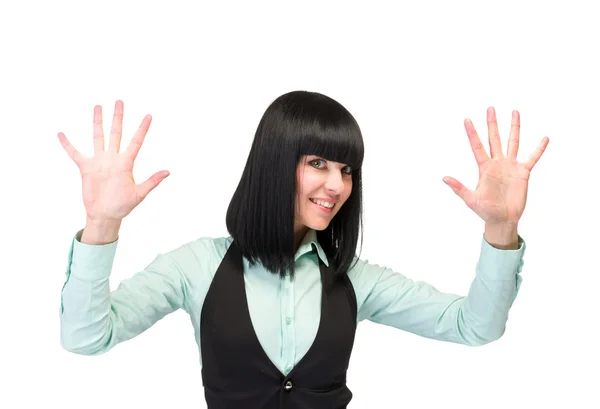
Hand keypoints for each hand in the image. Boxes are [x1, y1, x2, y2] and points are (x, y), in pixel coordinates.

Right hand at [58, 100, 169, 221]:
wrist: (105, 215)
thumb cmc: (123, 206)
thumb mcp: (139, 194)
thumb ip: (152, 181)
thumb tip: (168, 171)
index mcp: (126, 163)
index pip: (136, 142)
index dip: (142, 129)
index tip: (149, 115)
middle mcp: (113, 159)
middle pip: (116, 133)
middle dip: (118, 118)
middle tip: (120, 101)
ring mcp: (99, 162)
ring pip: (98, 137)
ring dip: (97, 122)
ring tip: (98, 106)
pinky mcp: (86, 168)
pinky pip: (75, 153)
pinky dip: (68, 145)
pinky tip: (61, 134)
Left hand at [443, 107, 548, 225]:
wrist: (502, 220)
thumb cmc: (485, 211)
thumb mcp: (471, 199)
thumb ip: (459, 188)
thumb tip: (444, 178)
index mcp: (484, 168)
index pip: (477, 146)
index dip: (472, 133)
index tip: (466, 119)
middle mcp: (497, 163)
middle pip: (494, 139)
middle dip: (492, 124)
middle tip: (490, 108)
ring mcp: (510, 166)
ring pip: (513, 142)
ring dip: (514, 128)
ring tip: (515, 112)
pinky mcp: (523, 173)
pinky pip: (533, 158)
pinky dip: (539, 149)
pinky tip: (545, 138)